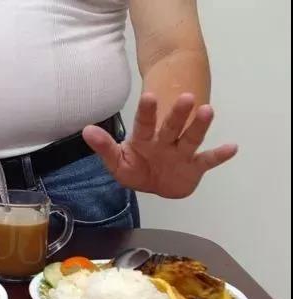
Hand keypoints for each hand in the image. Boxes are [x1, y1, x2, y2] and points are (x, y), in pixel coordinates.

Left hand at [82, 93, 237, 198]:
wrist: (155, 184)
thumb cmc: (136, 167)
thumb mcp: (117, 161)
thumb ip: (104, 147)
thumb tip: (86, 130)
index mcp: (144, 139)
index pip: (144, 124)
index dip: (147, 112)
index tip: (149, 96)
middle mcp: (165, 142)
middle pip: (172, 127)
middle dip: (178, 114)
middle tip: (186, 97)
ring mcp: (181, 153)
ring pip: (191, 138)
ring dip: (200, 126)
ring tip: (208, 110)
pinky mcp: (194, 167)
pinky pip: (208, 161)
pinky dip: (219, 156)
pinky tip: (232, 147)